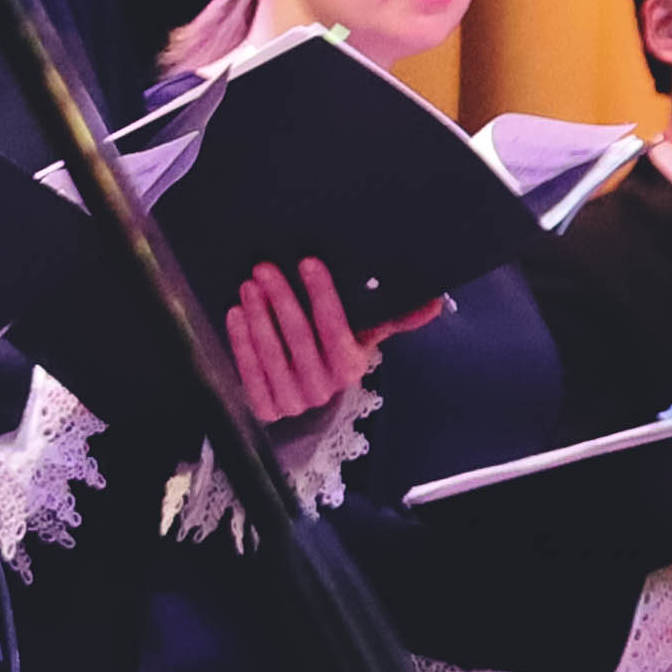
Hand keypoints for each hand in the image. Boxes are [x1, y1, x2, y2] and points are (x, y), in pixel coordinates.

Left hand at [219, 256, 388, 428]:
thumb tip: (435, 303)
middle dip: (282, 300)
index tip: (308, 263)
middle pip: (300, 338)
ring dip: (258, 316)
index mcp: (351, 368)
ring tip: (248, 286)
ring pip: (272, 353)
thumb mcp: (364, 337)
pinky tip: (235, 313)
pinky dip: (241, 341)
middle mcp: (324, 389)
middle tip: (265, 268)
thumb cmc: (335, 354)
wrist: (308, 397)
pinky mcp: (266, 408)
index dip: (322, 296)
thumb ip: (395, 318)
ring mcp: (293, 401)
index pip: (337, 329)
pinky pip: (250, 371)